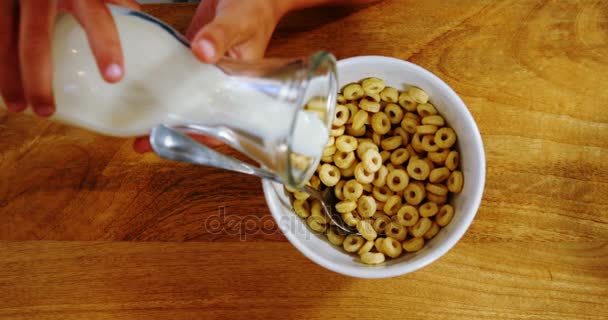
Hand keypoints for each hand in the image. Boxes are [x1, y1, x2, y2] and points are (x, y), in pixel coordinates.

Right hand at [0, 0, 139, 116]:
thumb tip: (136, 14)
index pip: (95, 18)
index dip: (104, 47)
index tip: (114, 77)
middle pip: (36, 41)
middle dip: (39, 79)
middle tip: (47, 111)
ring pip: (3, 40)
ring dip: (8, 77)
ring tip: (19, 107)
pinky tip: (0, 88)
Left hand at [133, 0, 285, 153]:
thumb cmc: (255, 7)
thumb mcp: (238, 22)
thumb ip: (220, 36)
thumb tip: (201, 52)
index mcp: (240, 85)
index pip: (222, 121)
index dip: (199, 136)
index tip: (175, 144)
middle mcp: (222, 84)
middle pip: (197, 117)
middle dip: (172, 131)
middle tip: (144, 143)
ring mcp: (206, 72)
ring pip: (184, 100)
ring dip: (163, 112)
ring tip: (137, 126)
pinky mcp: (193, 57)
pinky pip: (176, 76)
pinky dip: (160, 85)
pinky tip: (142, 90)